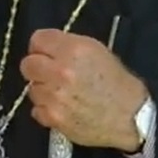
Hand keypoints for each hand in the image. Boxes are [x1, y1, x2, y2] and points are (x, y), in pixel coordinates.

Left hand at [20, 28, 149, 150]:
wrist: (130, 116)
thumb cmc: (116, 82)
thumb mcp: (96, 51)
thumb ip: (69, 46)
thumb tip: (48, 48)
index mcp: (73, 50)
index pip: (38, 40)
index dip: (41, 46)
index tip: (46, 53)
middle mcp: (61, 71)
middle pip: (27, 64)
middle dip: (37, 68)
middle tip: (49, 74)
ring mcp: (55, 96)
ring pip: (31, 88)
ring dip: (43, 90)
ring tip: (61, 94)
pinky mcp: (53, 118)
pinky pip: (36, 109)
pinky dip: (46, 109)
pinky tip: (62, 108)